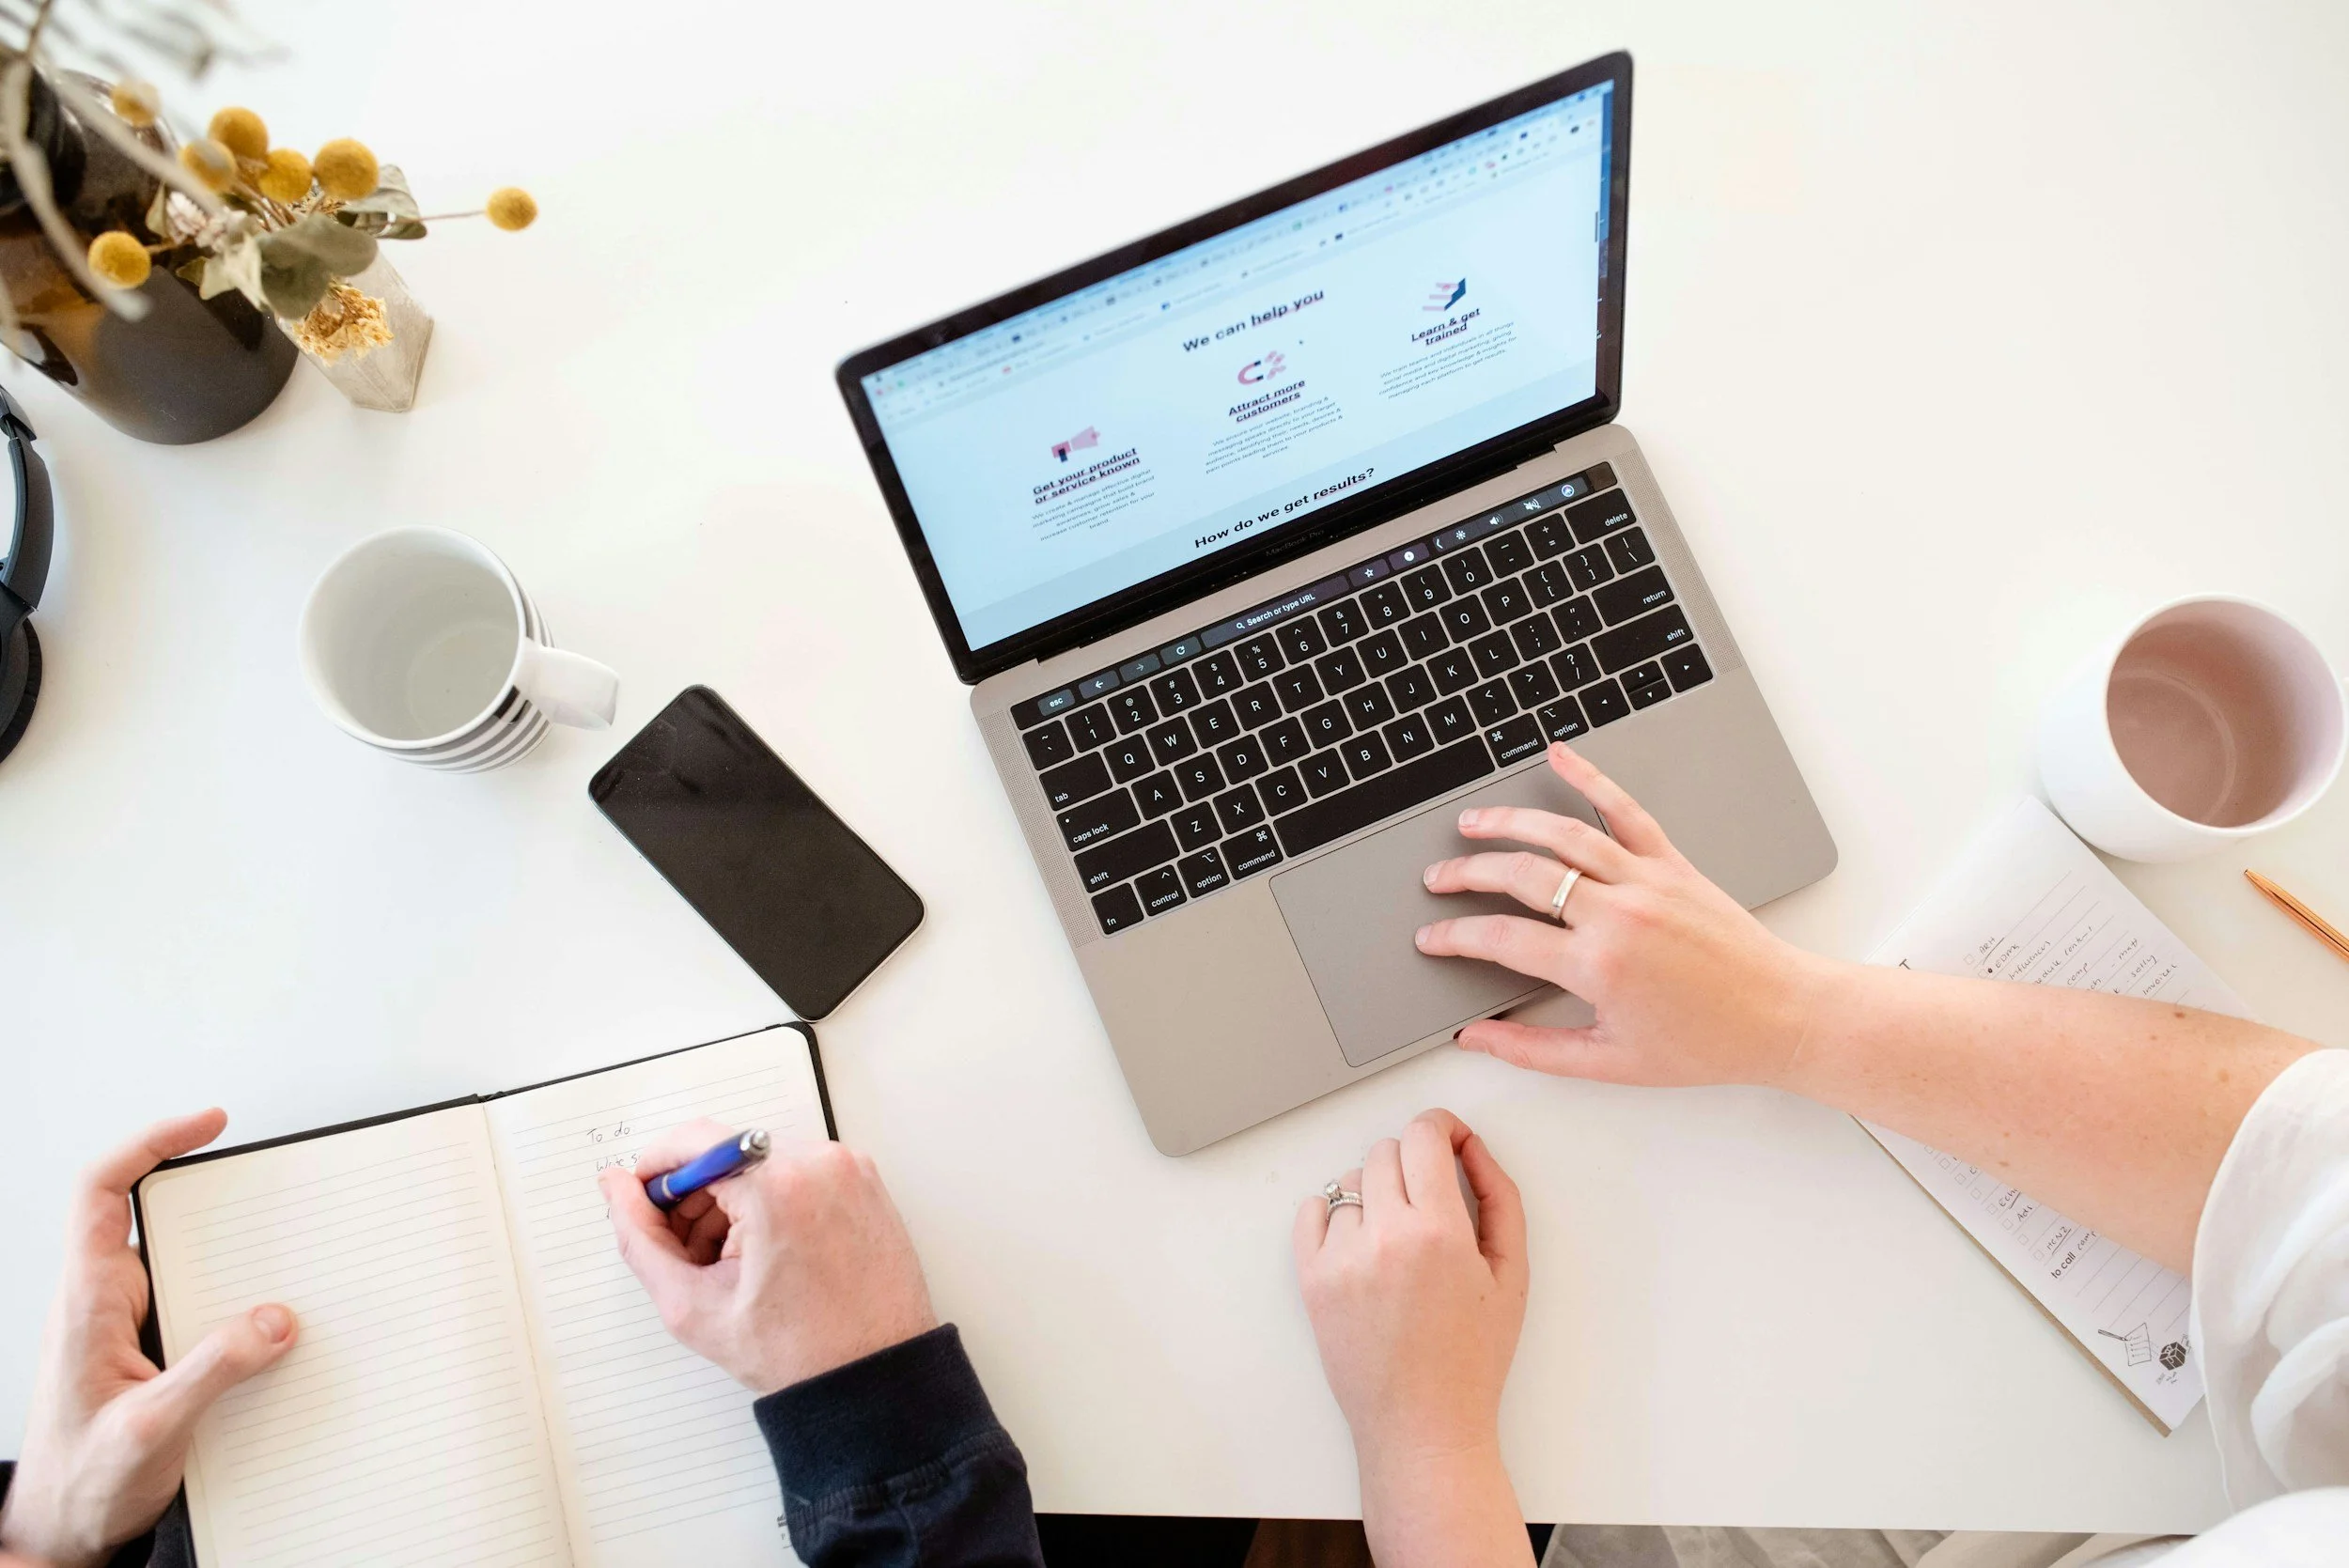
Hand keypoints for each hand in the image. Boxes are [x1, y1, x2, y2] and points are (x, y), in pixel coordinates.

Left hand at [0, 1112, 298, 1567]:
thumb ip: (212, 1371)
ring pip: (178, 1257)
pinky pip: (193, 1297)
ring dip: (228, 1252)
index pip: (102, 1192)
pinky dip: (234, 1294)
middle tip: (266, 1183)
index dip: (152, 1143)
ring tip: (281, 1252)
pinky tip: (266, 1319)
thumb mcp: (150, 1429)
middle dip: (211, 1193)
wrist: (61, 1532)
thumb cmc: (80, 1484)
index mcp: (88, 1302)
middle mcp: (102, 1302)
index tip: (208, 1124)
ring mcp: (124, 1323)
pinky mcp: (147, 1348)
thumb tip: (273, 1319)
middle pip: (150, 1212)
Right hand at [600, 1121, 937, 1395]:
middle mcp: (820, 1163)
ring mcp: (849, 1168)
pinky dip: (770, 1201)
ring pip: (760, 1162)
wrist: (874, 1375)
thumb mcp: (693, 1306)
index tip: (643, 1203)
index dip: (656, 1172)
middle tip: (685, 1255)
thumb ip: (640, 1239)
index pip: (694, 1141)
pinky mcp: (865, 1180)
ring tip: (727, 1265)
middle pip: (726, 1152)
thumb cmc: (799, 1353)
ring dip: (729, 1202)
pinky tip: (763, 1254)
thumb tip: (616, 1188)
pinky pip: (798, 1171)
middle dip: (693, 1197)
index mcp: (779, 1186)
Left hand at [1293, 1110, 1531, 1566]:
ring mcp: (1341, 1258)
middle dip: (1413, 1162)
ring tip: (1399, 1236)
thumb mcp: (1511, 1274)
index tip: (1447, 1138)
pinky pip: (1311, 1212)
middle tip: (1430, 1198)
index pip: (1424, 1135)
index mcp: (1439, 1232)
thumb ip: (1499, 1198)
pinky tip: (1360, 1242)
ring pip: (1351, 1181)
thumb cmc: (1472, 1357)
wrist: (1422, 1424)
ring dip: (1377, 1193)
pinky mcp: (1311, 1279)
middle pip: (1386, 1151)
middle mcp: (1385, 1237)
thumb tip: (1472, 1148)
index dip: (1440, 1127)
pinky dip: (1334, 1215)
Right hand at [1417, 742, 1833, 1088]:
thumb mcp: (1611, 1063)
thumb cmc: (1706, 1044)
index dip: (1455, 937)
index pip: (1501, 939)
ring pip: (1561, 834)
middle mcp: (1618, 913)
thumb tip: (1476, 1039)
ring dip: (1508, 822)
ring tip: (1473, 823)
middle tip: (1438, 879)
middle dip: (1467, 873)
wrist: (1782, 1016)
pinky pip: (1624, 811)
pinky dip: (1590, 779)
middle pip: (1520, 875)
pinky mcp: (1674, 863)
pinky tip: (1561, 756)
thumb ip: (1533, 1050)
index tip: (1431, 938)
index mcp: (1598, 966)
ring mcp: (1646, 880)